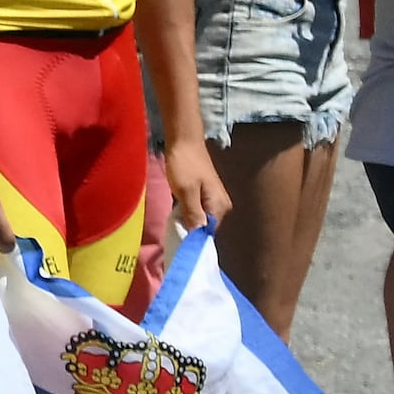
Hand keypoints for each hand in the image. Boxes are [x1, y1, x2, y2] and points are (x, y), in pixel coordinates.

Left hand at [145, 140, 229, 301]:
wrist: (183, 140)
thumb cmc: (184, 165)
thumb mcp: (186, 191)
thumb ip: (193, 215)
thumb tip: (198, 238)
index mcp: (219, 207)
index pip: (208, 235)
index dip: (194, 243)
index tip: (179, 252)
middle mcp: (221, 207)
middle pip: (205, 229)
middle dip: (190, 235)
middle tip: (172, 243)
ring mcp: (213, 201)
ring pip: (199, 221)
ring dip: (186, 226)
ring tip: (172, 234)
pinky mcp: (203, 196)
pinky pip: (195, 213)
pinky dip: (186, 217)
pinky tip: (175, 220)